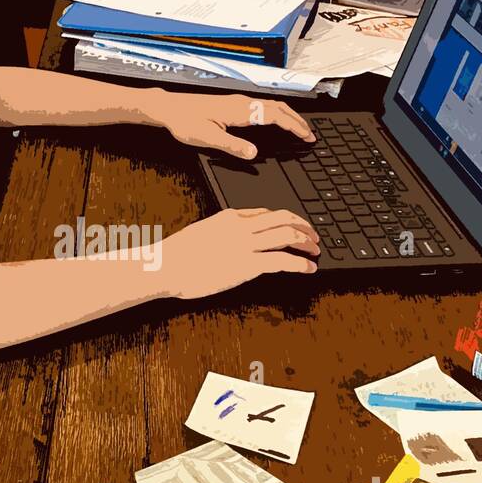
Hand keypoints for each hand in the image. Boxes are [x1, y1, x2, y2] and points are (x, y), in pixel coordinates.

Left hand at [151, 91, 314, 159]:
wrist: (170, 108)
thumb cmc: (185, 120)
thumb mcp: (208, 138)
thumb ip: (232, 146)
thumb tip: (253, 154)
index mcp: (239, 110)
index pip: (275, 115)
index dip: (293, 126)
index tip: (306, 136)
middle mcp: (242, 103)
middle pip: (278, 108)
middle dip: (297, 121)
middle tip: (310, 134)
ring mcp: (238, 102)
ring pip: (271, 106)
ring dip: (288, 116)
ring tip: (299, 128)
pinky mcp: (233, 105)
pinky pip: (262, 107)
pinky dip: (276, 114)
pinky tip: (276, 121)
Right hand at [159, 208, 319, 298]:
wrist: (166, 266)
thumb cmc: (176, 255)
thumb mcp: (201, 234)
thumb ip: (220, 233)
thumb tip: (229, 242)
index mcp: (231, 217)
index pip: (266, 213)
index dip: (286, 219)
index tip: (295, 226)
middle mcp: (242, 226)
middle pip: (283, 218)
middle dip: (304, 226)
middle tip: (314, 236)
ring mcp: (246, 245)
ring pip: (288, 235)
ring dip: (306, 243)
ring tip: (315, 251)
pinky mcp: (248, 265)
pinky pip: (283, 261)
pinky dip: (300, 264)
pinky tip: (308, 269)